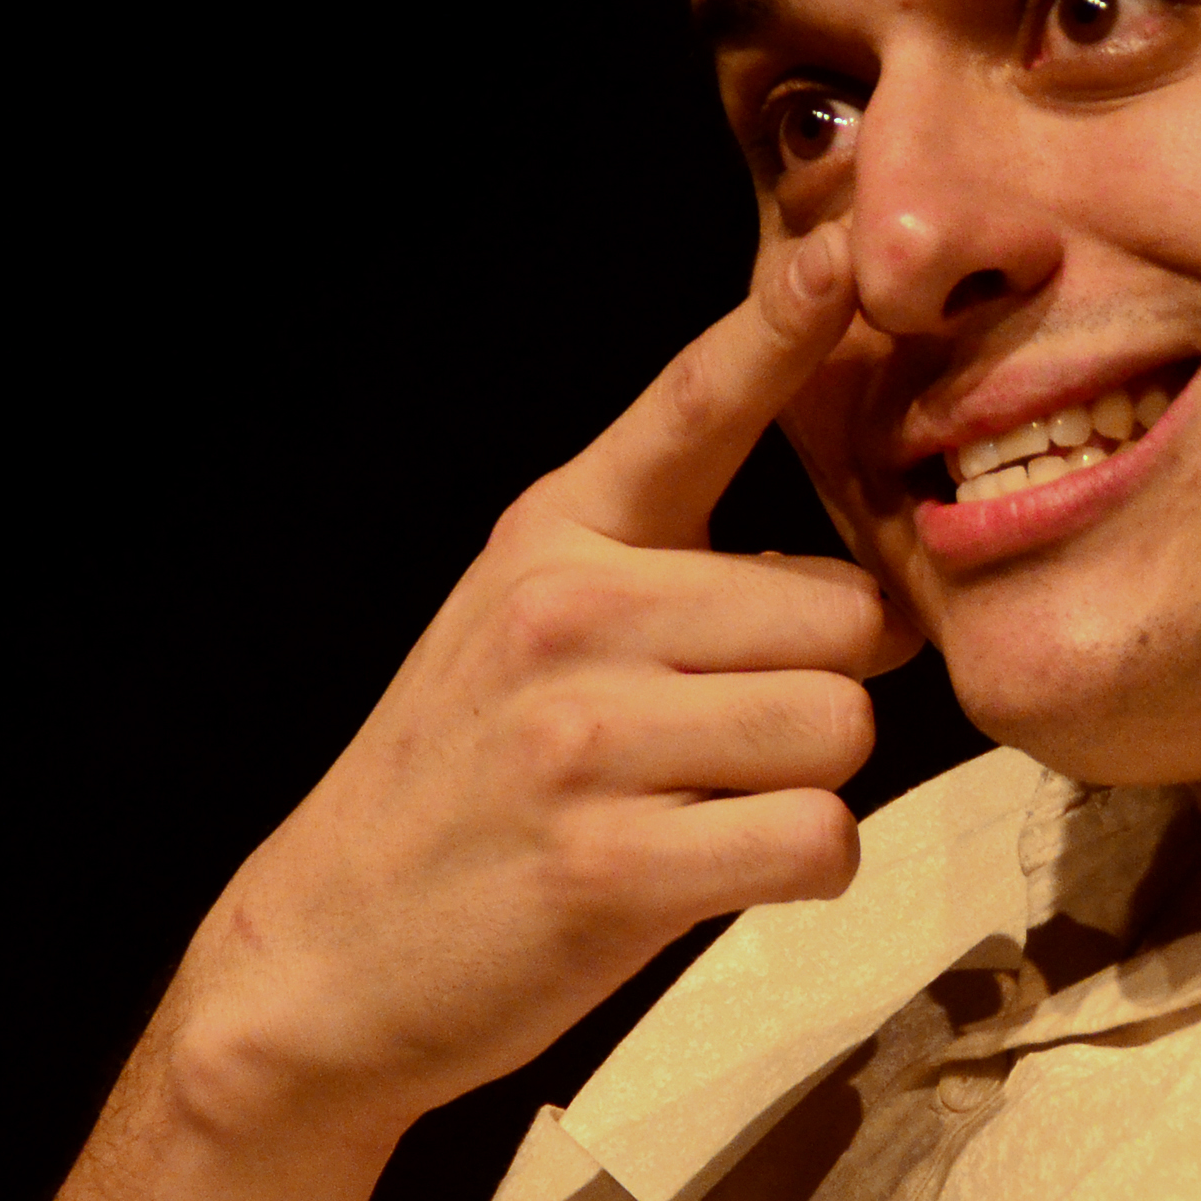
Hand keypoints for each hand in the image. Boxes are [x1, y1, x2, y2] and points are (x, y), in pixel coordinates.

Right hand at [159, 220, 917, 1151]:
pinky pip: (813, 838)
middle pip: (847, 614)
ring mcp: (581, 737)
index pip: (694, 404)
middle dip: (828, 685)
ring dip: (811, 785)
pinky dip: (799, 868)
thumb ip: (678, 575)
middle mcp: (568, 611)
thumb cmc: (469, 784)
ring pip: (842, 728)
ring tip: (707, 808)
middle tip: (729, 739)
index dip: (782, 324)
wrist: (328, 950)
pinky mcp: (606, 865)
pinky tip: (719, 873)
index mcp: (559, 534)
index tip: (844, 250)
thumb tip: (873, 591)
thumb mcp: (533, 626)